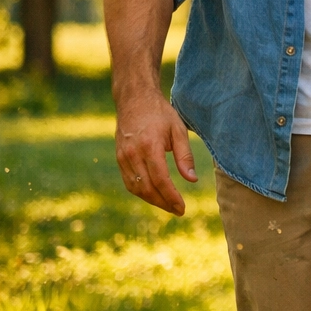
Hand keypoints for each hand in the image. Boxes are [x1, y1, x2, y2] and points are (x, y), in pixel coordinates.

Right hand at [114, 88, 196, 215]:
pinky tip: (154, 195)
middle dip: (163, 203)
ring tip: (168, 205)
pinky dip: (141, 192)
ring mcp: (123, 157)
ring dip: (152, 200)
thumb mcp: (178, 130)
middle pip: (147, 188)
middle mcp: (133, 154)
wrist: (135, 100)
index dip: (171, 197)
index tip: (182, 208)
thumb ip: (185, 156)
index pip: (161, 180)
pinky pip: (129, 181)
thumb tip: (192, 180)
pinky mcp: (119, 158)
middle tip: (178, 211)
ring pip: (136, 188)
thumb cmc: (160, 114)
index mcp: (149, 146)